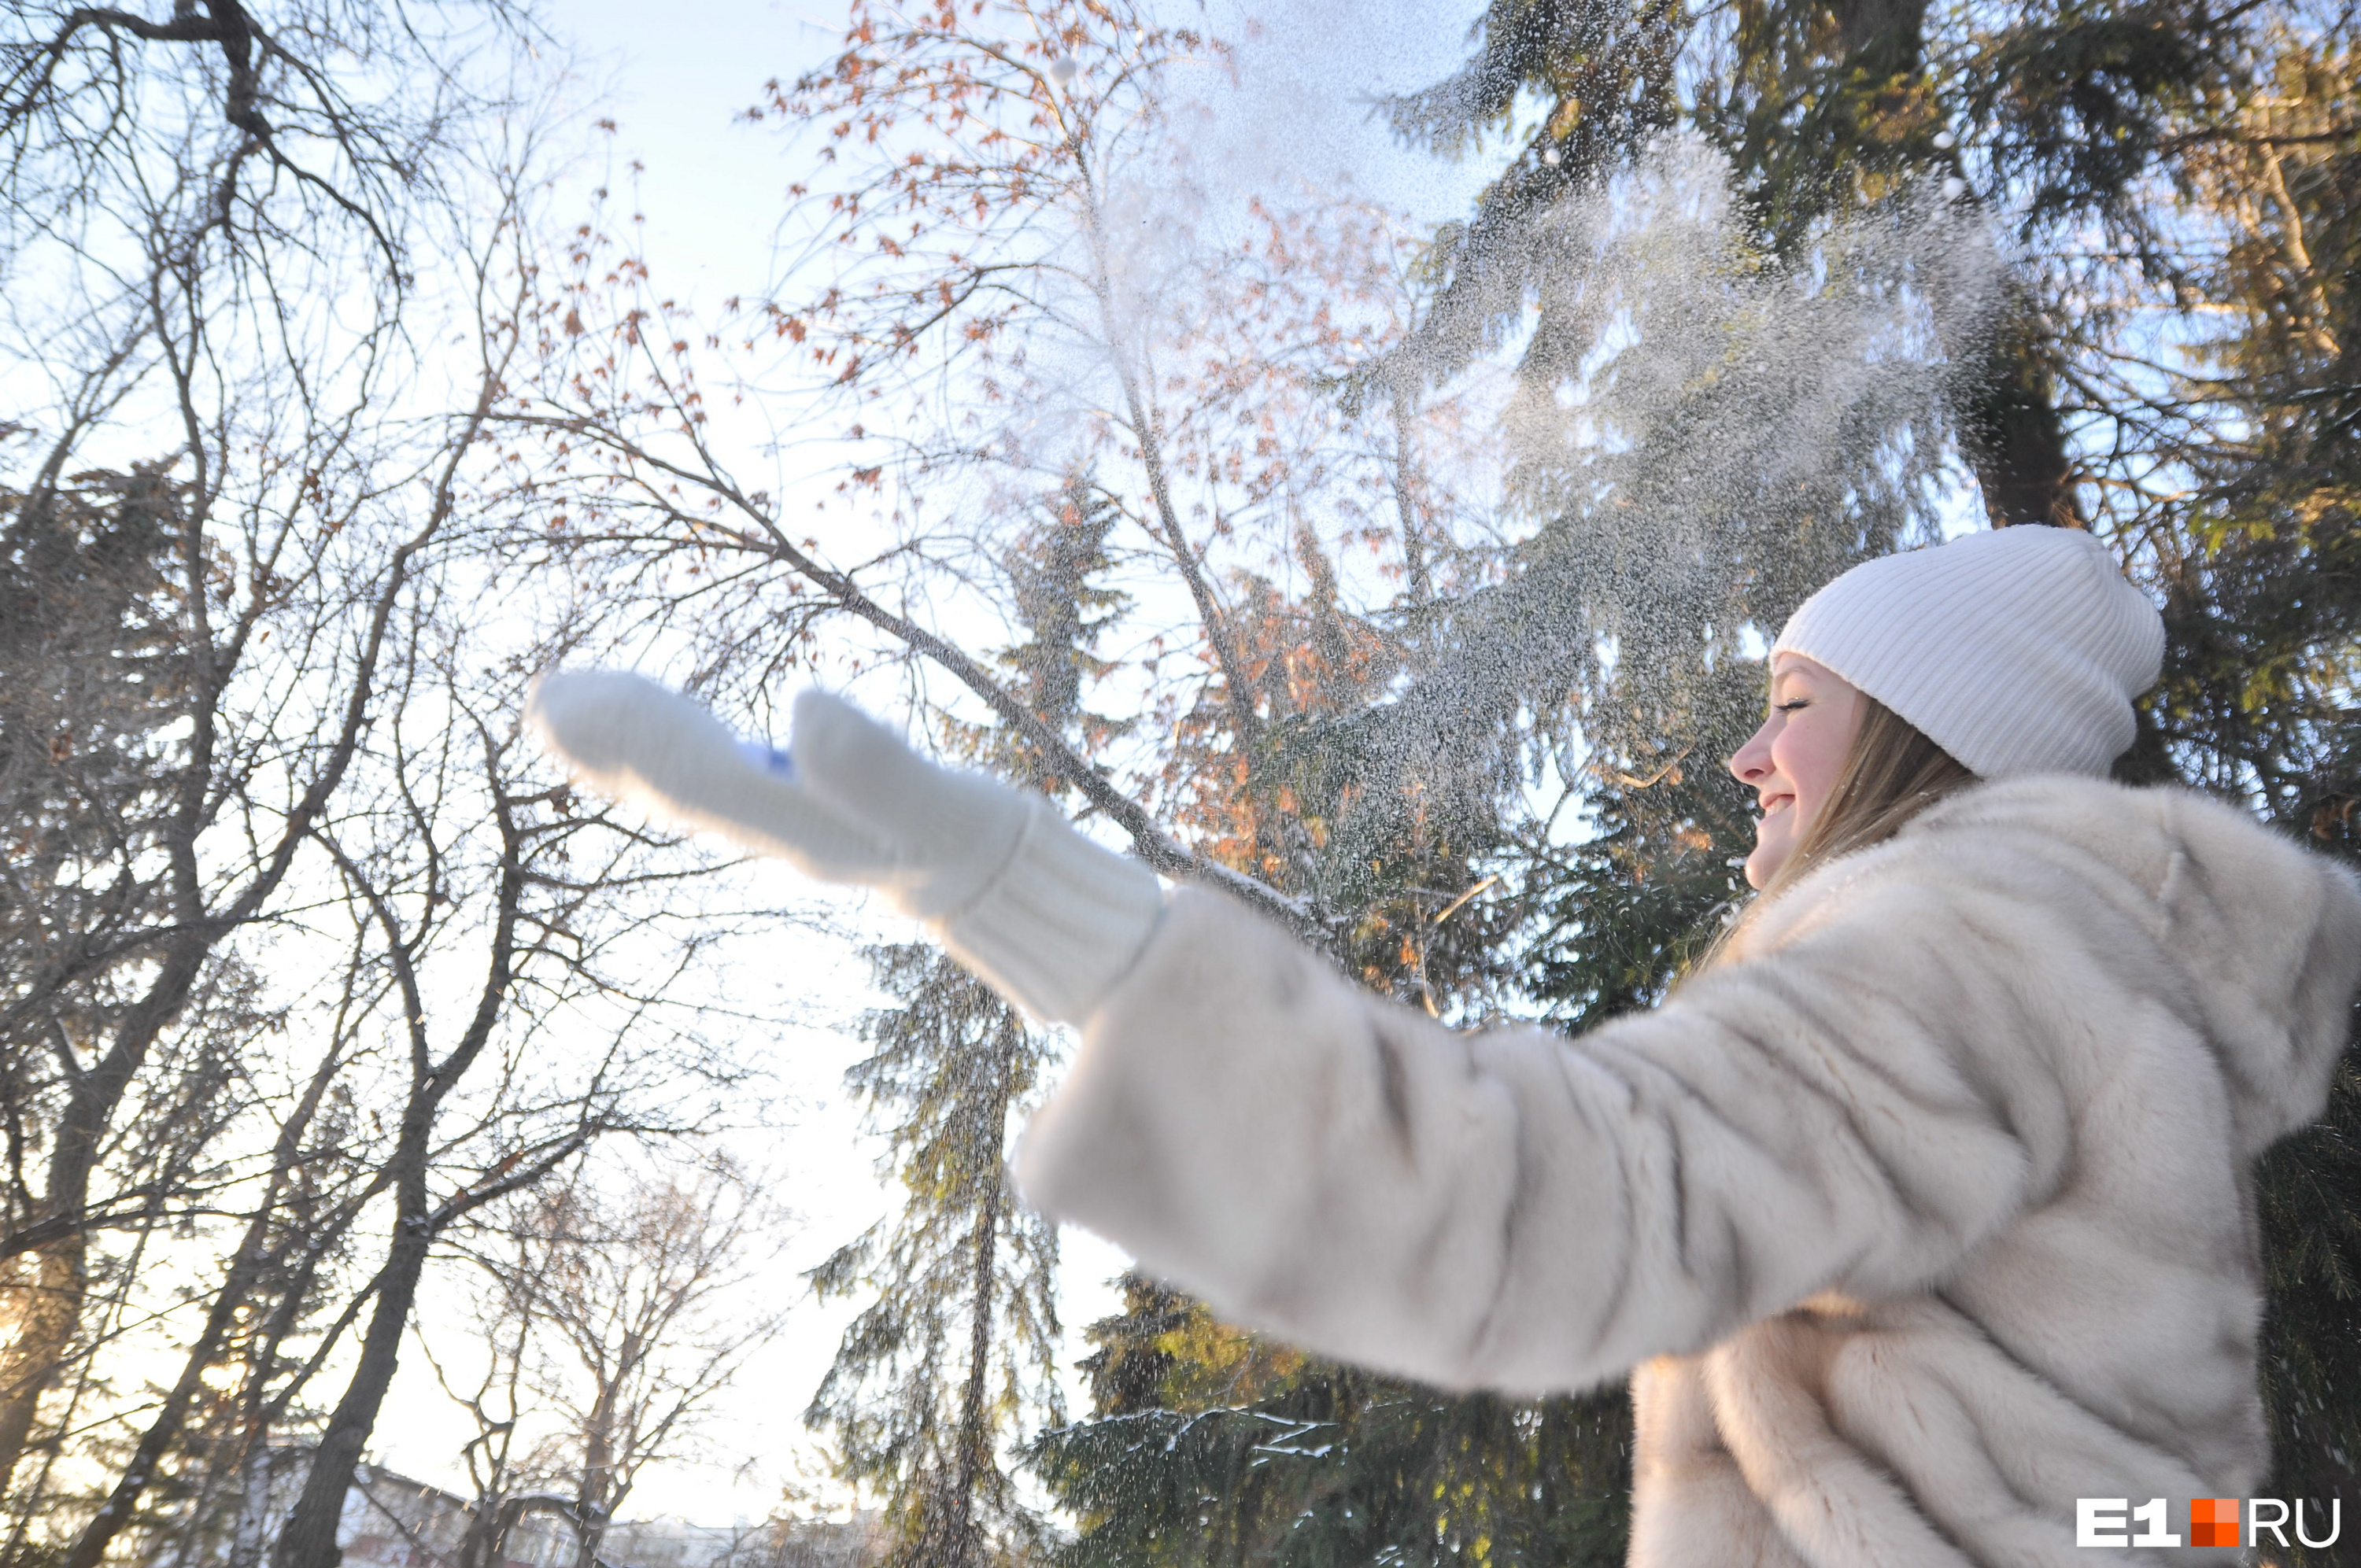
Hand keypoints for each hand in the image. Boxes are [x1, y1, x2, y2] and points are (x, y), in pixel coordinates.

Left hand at [525, 670, 1029, 918]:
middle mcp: (781, 828)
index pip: (691, 775)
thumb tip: (806, 710)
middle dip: (610, 743)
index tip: (562, 702)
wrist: (1006, 888)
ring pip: (690, 782)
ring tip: (567, 712)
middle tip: (542, 700)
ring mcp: (793, 819)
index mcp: (798, 824)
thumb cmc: (975, 843)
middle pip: (676, 782)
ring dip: (629, 747)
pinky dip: (676, 749)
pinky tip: (663, 729)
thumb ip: (875, 766)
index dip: (625, 737)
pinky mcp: (811, 809)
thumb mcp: (935, 806)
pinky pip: (722, 776)